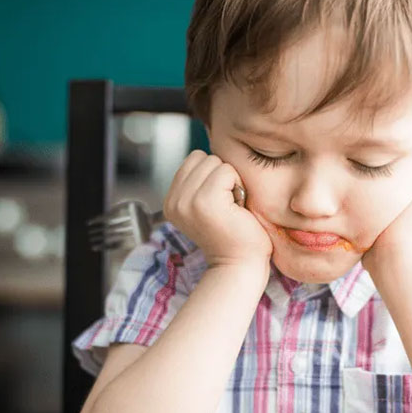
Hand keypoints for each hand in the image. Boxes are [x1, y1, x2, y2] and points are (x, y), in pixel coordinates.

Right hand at [163, 151, 272, 272]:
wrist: (240, 265)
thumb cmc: (234, 235)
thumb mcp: (208, 206)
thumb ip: (201, 182)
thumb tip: (213, 147)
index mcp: (172, 201)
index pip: (194, 159)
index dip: (213, 175)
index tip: (220, 203)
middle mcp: (174, 201)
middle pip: (204, 157)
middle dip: (222, 176)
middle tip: (227, 207)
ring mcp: (187, 201)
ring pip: (216, 162)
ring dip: (231, 181)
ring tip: (231, 208)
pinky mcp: (204, 201)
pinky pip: (227, 171)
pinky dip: (238, 186)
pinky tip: (237, 209)